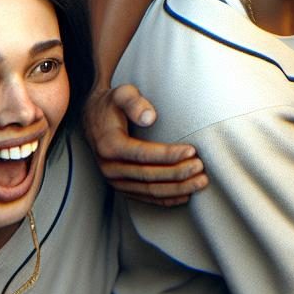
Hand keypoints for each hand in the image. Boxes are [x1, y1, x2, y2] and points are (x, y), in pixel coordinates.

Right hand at [83, 84, 207, 205]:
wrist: (92, 117)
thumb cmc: (112, 103)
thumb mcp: (121, 94)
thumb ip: (134, 102)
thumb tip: (150, 117)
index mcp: (110, 146)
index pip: (144, 154)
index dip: (169, 155)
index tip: (192, 151)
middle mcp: (110, 168)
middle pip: (149, 176)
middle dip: (178, 174)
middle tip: (201, 167)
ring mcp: (115, 181)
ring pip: (149, 191)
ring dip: (176, 189)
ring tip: (199, 182)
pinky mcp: (122, 186)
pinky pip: (145, 197)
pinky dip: (166, 199)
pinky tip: (185, 195)